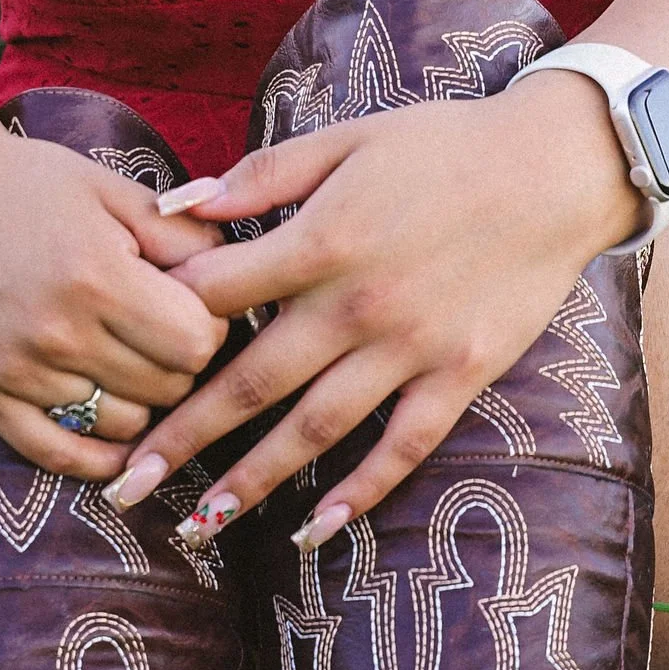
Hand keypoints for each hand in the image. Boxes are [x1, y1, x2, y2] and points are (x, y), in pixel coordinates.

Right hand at [0, 93, 225, 481]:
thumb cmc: (24, 179)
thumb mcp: (110, 188)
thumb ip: (181, 234)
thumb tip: (238, 277)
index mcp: (96, 275)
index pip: (196, 344)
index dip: (210, 328)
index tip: (194, 306)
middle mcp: (57, 332)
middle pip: (166, 388)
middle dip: (179, 362)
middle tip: (161, 331)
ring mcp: (15, 370)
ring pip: (123, 424)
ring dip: (140, 399)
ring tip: (126, 358)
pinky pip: (57, 453)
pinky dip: (97, 454)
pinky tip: (115, 435)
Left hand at [109, 75, 641, 542]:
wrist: (556, 169)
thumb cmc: (444, 144)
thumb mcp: (347, 139)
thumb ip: (260, 175)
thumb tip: (173, 205)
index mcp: (324, 237)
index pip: (218, 296)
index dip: (160, 330)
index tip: (113, 367)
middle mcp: (359, 303)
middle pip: (251, 382)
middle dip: (181, 437)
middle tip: (122, 484)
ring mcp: (411, 347)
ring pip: (316, 429)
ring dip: (252, 482)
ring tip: (195, 525)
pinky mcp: (460, 375)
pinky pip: (401, 447)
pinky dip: (358, 493)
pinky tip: (313, 531)